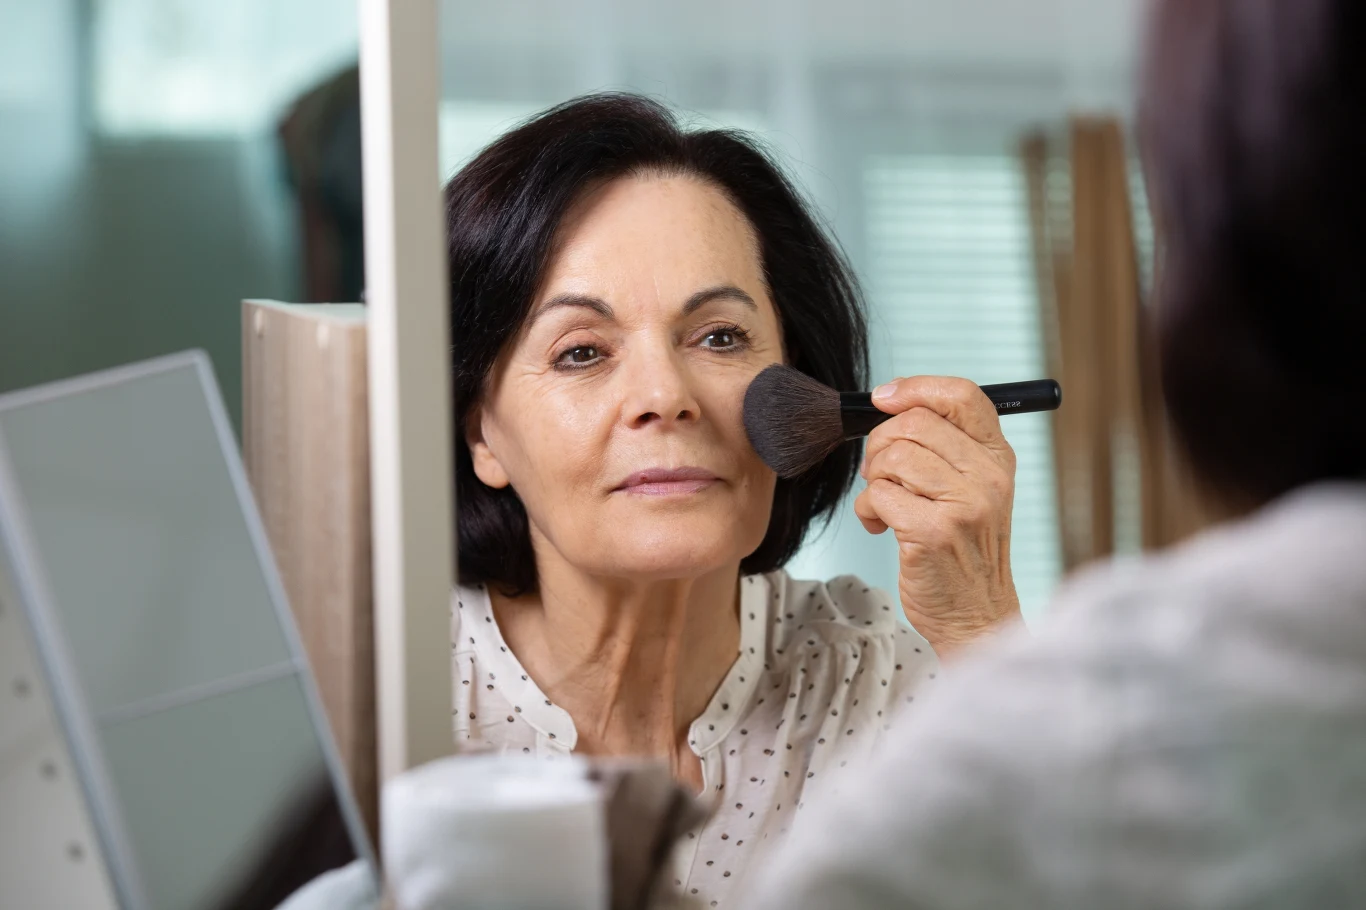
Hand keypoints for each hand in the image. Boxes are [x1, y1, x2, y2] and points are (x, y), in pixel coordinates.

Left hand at [853, 376, 1021, 655]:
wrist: (976, 616)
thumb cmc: (964, 552)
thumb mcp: (973, 491)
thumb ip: (944, 447)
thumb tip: (890, 402)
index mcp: (998, 458)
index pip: (963, 395)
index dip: (916, 388)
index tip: (885, 399)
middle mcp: (987, 477)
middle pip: (914, 423)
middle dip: (881, 444)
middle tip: (880, 472)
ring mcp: (963, 505)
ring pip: (892, 457)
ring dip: (874, 480)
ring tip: (886, 506)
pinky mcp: (931, 533)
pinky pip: (877, 495)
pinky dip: (868, 510)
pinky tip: (883, 527)